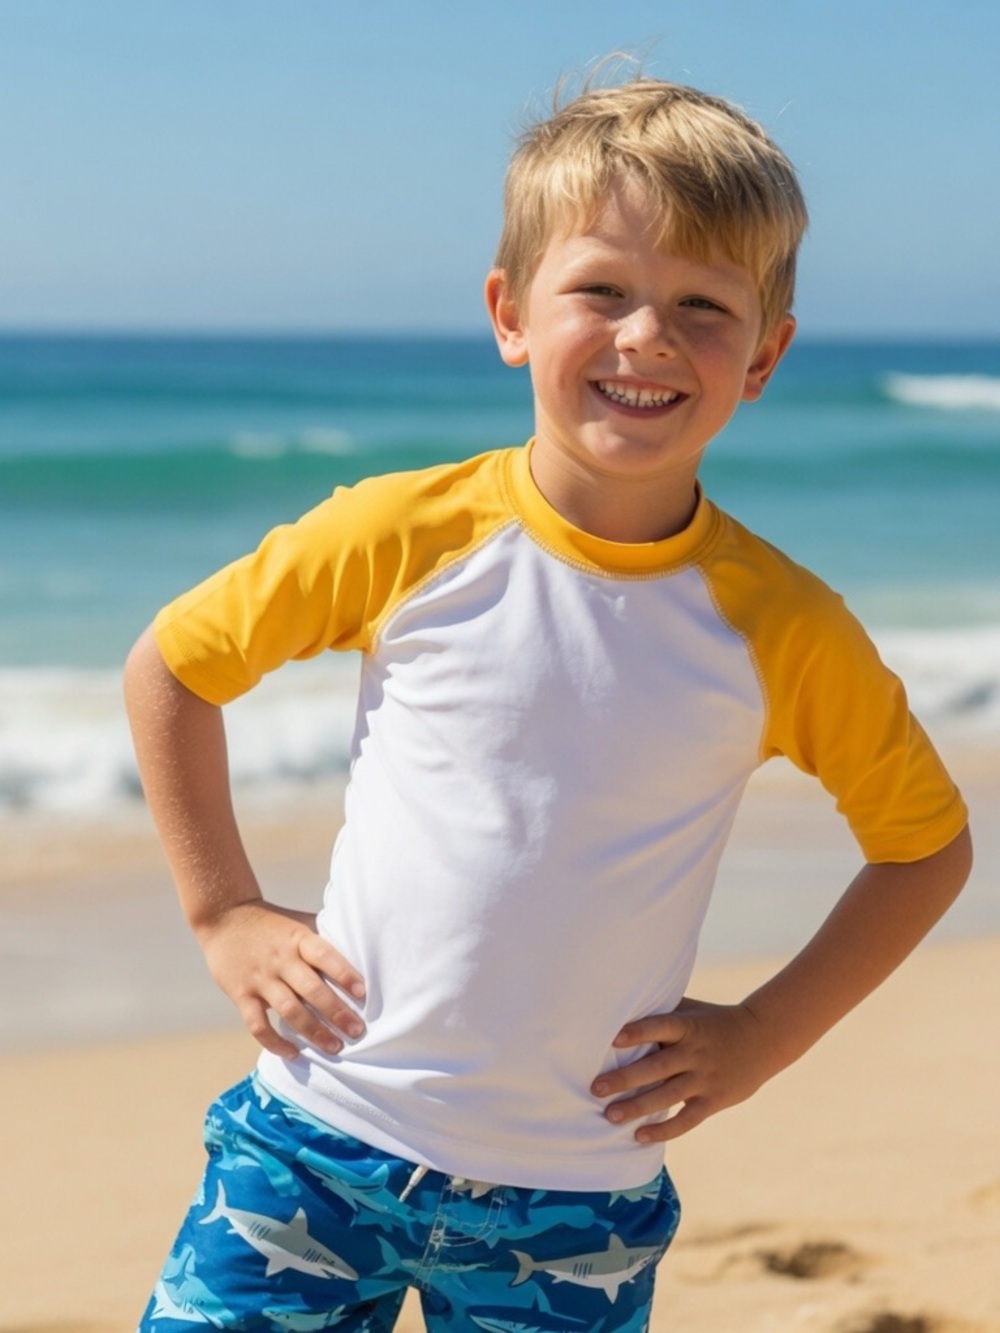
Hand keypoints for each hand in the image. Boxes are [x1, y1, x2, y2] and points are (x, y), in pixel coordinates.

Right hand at [196, 899, 365, 1058]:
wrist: (224, 916)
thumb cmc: (271, 923)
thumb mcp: (298, 923)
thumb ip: (322, 937)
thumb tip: (360, 949)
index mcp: (297, 938)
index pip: (324, 955)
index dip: (344, 973)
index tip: (363, 992)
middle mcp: (280, 959)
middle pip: (311, 989)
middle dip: (336, 1012)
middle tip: (357, 1031)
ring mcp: (260, 978)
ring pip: (289, 1010)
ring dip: (313, 1031)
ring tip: (335, 1047)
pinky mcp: (241, 995)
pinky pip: (258, 1024)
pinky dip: (275, 1042)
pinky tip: (293, 1053)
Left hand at [591, 997, 770, 1142]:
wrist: (762, 1038)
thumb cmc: (713, 1020)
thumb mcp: (691, 1009)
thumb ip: (661, 1008)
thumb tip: (619, 1001)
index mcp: (687, 1026)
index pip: (659, 1027)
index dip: (637, 1032)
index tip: (612, 1039)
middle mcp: (694, 1052)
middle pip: (656, 1066)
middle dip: (625, 1078)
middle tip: (595, 1088)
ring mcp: (705, 1078)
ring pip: (667, 1096)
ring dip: (637, 1107)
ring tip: (610, 1116)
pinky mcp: (713, 1100)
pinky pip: (686, 1120)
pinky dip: (663, 1130)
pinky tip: (639, 1136)